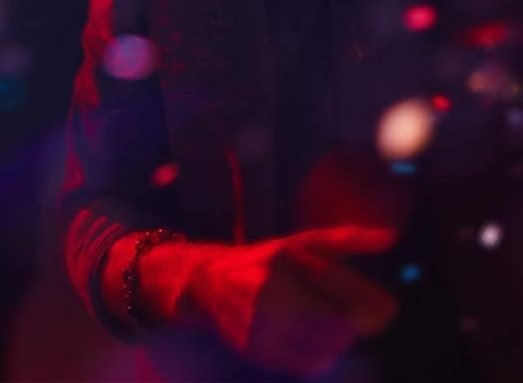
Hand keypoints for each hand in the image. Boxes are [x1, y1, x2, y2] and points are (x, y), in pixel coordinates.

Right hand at [174, 228, 397, 378]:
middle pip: (340, 331)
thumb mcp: (301, 243)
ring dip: (334, 342)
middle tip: (343, 314)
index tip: (386, 308)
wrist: (210, 280)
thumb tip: (391, 236)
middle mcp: (271, 296)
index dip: (370, 309)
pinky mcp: (257, 349)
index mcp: (286, 264)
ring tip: (322, 324)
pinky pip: (306, 365)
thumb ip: (346, 239)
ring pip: (326, 351)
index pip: (346, 302)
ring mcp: (262, 325)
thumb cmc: (266, 260)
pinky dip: (316, 356)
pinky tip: (307, 338)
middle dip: (349, 325)